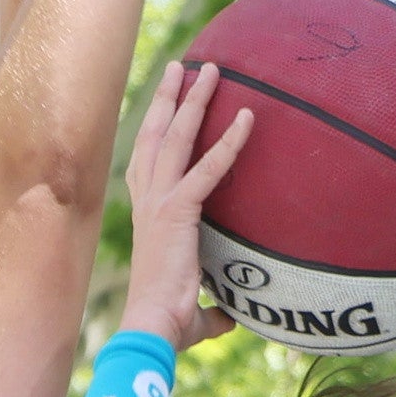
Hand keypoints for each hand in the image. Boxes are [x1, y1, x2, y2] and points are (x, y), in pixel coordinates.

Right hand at [122, 59, 253, 346]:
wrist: (152, 329)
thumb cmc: (168, 325)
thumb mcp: (195, 313)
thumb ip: (213, 309)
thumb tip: (232, 320)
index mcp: (147, 217)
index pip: (148, 163)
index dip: (156, 130)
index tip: (166, 103)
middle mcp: (147, 202)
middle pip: (156, 136)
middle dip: (168, 98)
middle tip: (181, 67)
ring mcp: (160, 203)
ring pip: (175, 138)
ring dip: (191, 100)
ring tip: (207, 68)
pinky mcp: (178, 211)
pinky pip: (209, 168)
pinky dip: (230, 142)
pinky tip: (248, 117)